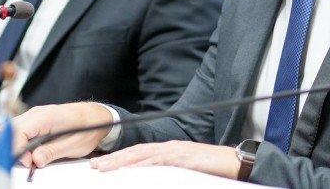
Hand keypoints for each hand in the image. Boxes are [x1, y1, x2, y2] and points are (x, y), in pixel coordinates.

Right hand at [13, 103, 112, 167]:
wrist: (95, 117)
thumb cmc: (87, 128)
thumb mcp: (73, 145)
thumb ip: (52, 151)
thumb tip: (35, 160)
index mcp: (45, 116)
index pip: (18, 131)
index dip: (18, 149)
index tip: (28, 162)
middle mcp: (37, 113)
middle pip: (12, 130)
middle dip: (15, 148)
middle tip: (28, 163)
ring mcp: (35, 115)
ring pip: (14, 130)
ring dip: (18, 146)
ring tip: (31, 158)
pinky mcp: (35, 121)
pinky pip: (21, 131)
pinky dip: (22, 142)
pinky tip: (32, 152)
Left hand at [90, 141, 239, 178]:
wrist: (234, 162)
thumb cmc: (211, 170)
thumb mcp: (184, 172)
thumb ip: (167, 173)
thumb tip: (150, 180)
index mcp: (167, 151)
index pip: (138, 154)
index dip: (119, 158)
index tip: (102, 164)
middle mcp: (168, 148)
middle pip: (136, 152)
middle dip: (114, 159)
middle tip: (95, 166)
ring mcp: (176, 152)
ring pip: (143, 155)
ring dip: (122, 161)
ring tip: (105, 167)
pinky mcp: (184, 158)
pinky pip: (161, 160)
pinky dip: (146, 163)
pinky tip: (134, 167)